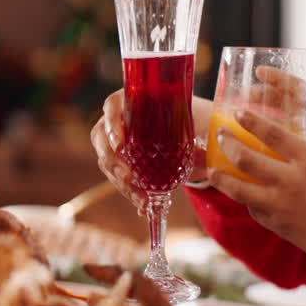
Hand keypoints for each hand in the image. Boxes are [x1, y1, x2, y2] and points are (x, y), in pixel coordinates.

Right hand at [90, 90, 213, 214]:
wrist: (197, 134)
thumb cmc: (193, 120)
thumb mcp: (198, 122)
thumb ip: (200, 134)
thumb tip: (203, 153)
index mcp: (134, 100)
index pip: (113, 106)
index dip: (111, 124)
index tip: (120, 144)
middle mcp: (119, 119)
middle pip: (102, 136)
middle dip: (112, 159)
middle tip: (128, 178)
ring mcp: (117, 141)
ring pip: (107, 160)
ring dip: (120, 181)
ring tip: (141, 199)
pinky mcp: (123, 161)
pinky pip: (118, 176)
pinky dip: (130, 191)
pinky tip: (143, 205)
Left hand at [208, 104, 305, 263]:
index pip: (272, 134)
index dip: (250, 121)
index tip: (238, 113)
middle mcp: (290, 181)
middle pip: (245, 158)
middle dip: (227, 143)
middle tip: (219, 135)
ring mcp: (279, 204)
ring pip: (237, 188)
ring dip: (220, 176)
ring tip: (212, 169)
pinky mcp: (274, 224)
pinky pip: (251, 207)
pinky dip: (244, 199)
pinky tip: (239, 191)